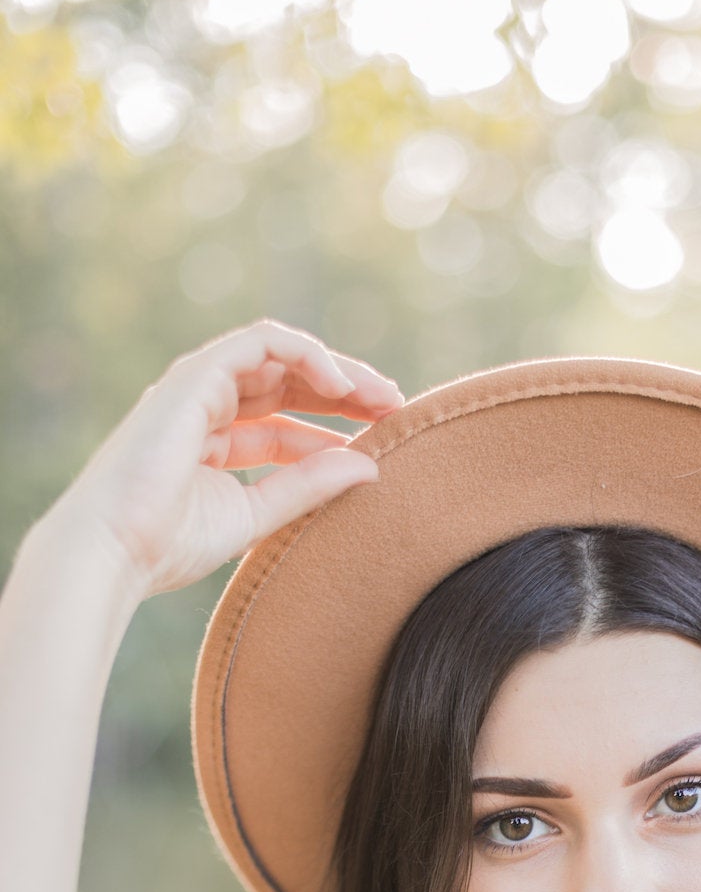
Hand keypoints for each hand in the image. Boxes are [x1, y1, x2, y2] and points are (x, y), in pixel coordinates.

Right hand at [36, 317, 405, 602]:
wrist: (115, 549)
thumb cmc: (170, 545)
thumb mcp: (256, 514)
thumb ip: (308, 488)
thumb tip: (370, 467)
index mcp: (215, 444)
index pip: (287, 424)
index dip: (336, 429)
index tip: (383, 443)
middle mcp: (206, 408)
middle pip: (288, 383)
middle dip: (346, 392)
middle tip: (395, 407)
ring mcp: (198, 388)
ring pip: (279, 355)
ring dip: (335, 369)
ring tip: (380, 395)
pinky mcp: (194, 375)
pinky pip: (260, 342)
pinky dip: (305, 354)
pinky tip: (342, 384)